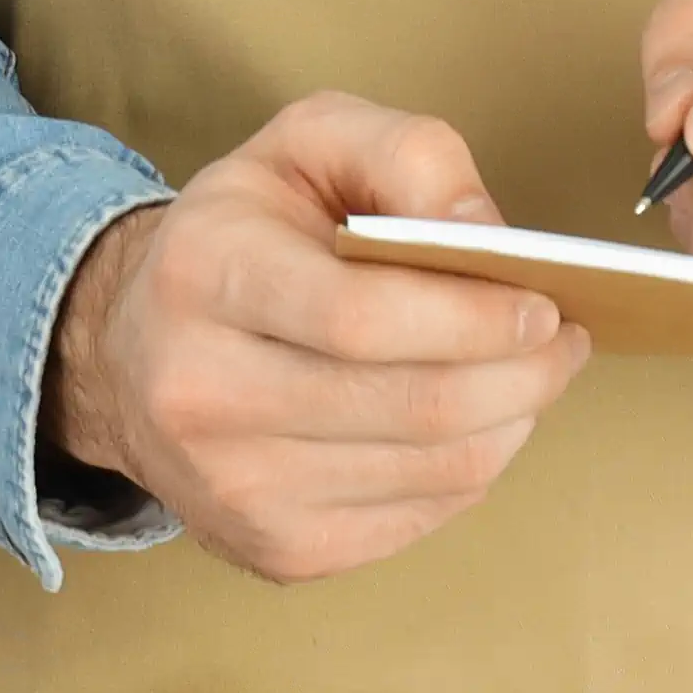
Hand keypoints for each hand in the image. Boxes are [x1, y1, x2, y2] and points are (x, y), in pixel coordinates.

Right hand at [39, 92, 589, 582]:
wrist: (128, 350)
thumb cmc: (242, 235)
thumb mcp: (306, 144)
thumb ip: (405, 153)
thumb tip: (489, 234)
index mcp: (203, 272)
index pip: (362, 317)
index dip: (474, 318)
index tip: (543, 304)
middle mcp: (199, 390)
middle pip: (412, 405)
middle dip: (520, 376)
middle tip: (564, 343)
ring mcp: (232, 485)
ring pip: (431, 471)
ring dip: (511, 423)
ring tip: (531, 375)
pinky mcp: (272, 548)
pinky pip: (418, 519)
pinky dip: (471, 470)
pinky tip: (472, 422)